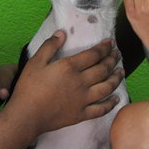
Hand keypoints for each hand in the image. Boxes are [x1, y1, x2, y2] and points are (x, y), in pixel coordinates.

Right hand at [6, 31, 123, 135]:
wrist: (27, 115)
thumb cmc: (29, 87)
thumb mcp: (35, 62)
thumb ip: (49, 46)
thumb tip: (62, 33)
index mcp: (70, 67)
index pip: (93, 55)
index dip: (104, 47)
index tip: (111, 43)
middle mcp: (80, 82)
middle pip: (103, 69)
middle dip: (112, 60)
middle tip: (118, 54)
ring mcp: (83, 100)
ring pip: (107, 87)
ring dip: (116, 78)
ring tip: (121, 71)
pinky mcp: (81, 114)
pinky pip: (101, 109)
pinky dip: (111, 103)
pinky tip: (116, 98)